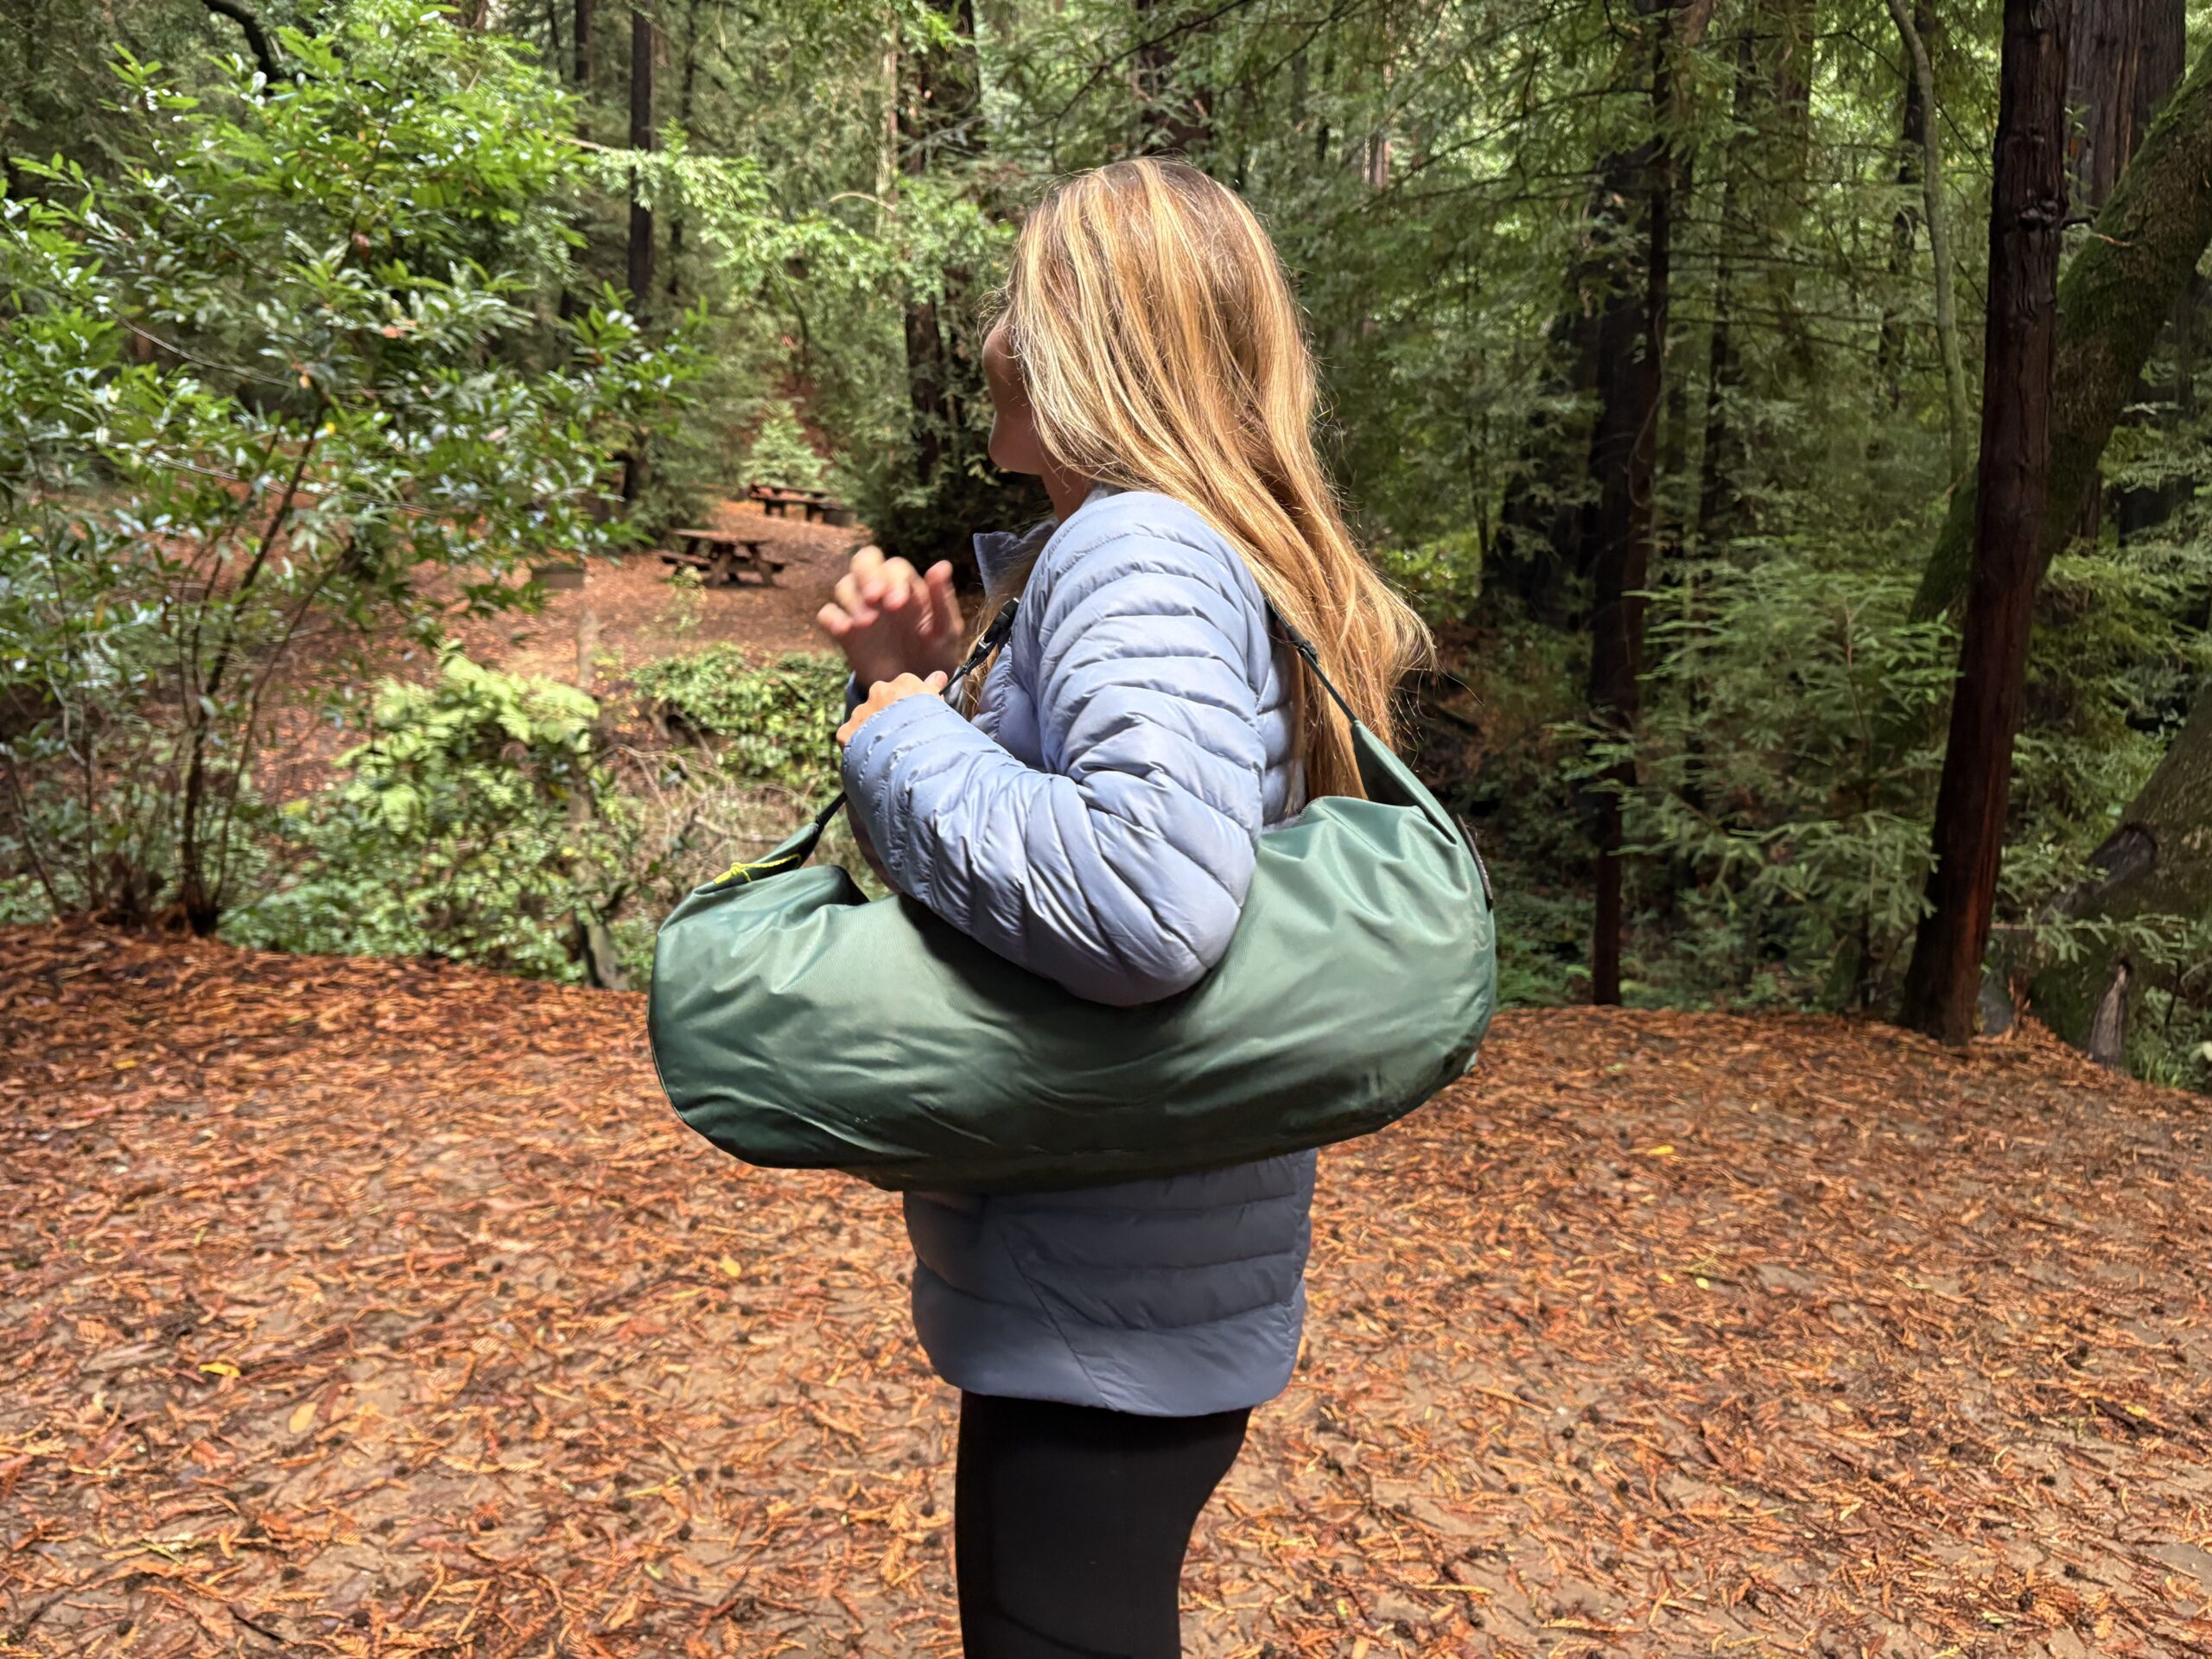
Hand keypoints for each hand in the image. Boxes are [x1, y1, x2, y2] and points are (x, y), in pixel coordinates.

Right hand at [817, 547, 963, 686]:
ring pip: (844, 586)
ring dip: (852, 600)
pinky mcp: (845, 631)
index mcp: (907, 586)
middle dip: (866, 575)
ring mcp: (861, 609)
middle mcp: (881, 592)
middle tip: (874, 598)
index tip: (898, 604)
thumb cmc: (935, 652)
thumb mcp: (946, 630)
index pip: (894, 567)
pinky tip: (844, 629)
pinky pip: (827, 614)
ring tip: (866, 623)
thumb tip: (943, 565)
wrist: (915, 686)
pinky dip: (832, 617)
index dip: (893, 579)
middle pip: (864, 561)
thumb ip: (942, 599)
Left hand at [836, 671, 948, 747]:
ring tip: (886, 750)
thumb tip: (939, 675)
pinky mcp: (847, 730)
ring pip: (865, 718)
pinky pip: (849, 736)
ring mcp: (861, 711)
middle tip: (900, 734)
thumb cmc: (932, 729)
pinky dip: (856, 744)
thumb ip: (934, 688)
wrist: (910, 752)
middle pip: (883, 701)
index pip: (907, 689)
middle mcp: (880, 691)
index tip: (917, 718)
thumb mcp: (938, 707)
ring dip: (872, 730)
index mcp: (905, 683)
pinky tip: (869, 757)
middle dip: (889, 714)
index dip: (912, 704)